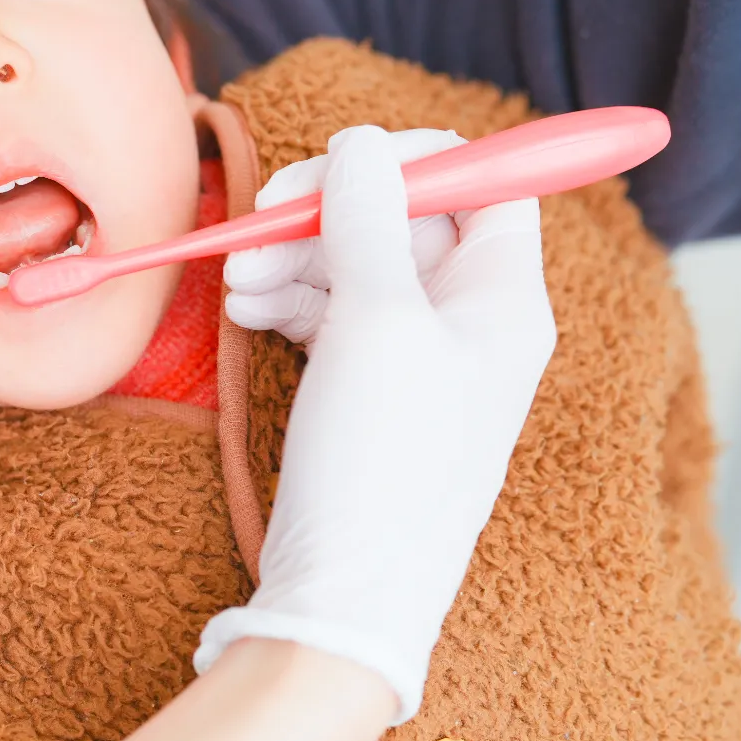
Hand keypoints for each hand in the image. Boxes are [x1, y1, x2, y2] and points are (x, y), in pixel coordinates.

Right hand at [198, 126, 555, 721]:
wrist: (345, 597)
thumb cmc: (383, 466)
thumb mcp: (377, 325)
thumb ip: (367, 221)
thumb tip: (362, 143)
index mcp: (505, 300)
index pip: (485, 183)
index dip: (412, 160)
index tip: (335, 166)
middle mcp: (469, 321)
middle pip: (405, 216)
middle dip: (326, 210)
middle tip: (260, 221)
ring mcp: (416, 356)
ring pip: (354, 262)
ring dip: (290, 256)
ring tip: (236, 282)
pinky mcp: (366, 388)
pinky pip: (328, 312)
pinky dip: (283, 299)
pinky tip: (242, 310)